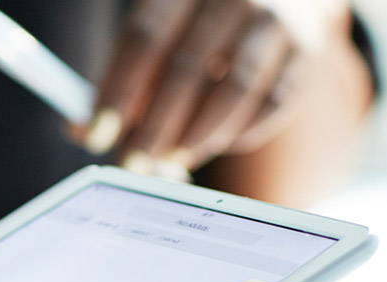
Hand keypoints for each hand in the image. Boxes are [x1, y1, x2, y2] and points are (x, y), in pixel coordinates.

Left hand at [77, 0, 352, 176]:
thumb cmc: (196, 15)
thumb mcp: (156, 24)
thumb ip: (121, 70)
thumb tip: (80, 130)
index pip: (144, 37)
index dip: (118, 91)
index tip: (96, 135)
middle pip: (187, 68)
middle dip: (155, 127)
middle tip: (132, 163)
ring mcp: (276, 19)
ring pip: (235, 90)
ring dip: (198, 136)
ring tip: (171, 160)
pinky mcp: (306, 48)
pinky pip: (273, 103)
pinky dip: (241, 133)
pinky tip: (213, 143)